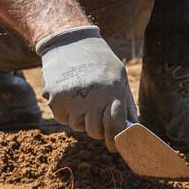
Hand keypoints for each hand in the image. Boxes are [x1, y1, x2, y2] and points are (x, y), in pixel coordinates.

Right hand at [36, 25, 137, 150]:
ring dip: (81, 119)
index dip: (115, 140)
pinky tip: (70, 95)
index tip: (114, 146)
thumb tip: (133, 131)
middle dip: (97, 129)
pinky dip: (66, 112)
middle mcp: (92, 95)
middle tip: (96, 117)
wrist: (69, 41)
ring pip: (77, 126)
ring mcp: (72, 98)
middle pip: (95, 132)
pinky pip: (62, 119)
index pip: (115, 127)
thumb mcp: (119, 76)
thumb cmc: (98, 60)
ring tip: (82, 98)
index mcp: (112, 90)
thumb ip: (126, 104)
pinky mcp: (54, 98)